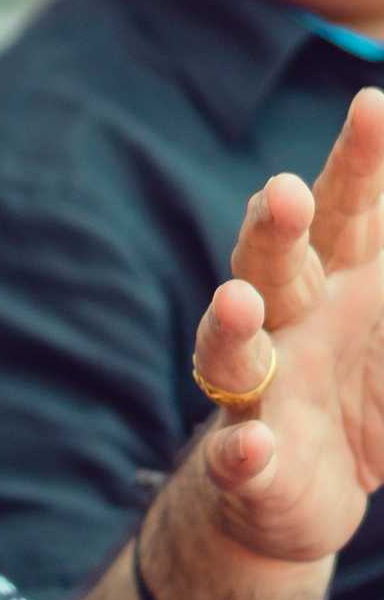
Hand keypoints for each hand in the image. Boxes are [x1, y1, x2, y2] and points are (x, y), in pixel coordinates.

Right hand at [188, 86, 383, 564]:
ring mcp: (257, 394)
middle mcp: (286, 326)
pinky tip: (252, 447)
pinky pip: (235, 455)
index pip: (346, 212)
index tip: (371, 105)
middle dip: (274, 227)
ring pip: (230, 352)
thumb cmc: (368, 397)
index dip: (357, 163)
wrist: (301, 494)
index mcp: (338, 286)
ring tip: (239, 306)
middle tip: (284, 192)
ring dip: (231, 328)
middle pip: (271, 264)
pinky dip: (240, 452)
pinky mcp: (247, 466)